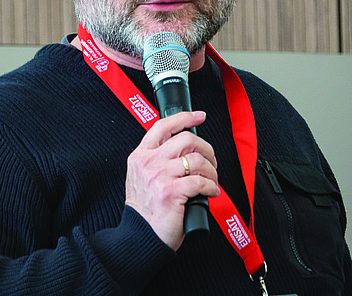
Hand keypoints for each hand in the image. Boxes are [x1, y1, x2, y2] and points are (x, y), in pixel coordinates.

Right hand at [124, 111, 219, 249]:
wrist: (141, 235)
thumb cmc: (146, 210)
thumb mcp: (142, 177)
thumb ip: (157, 160)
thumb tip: (185, 150)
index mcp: (140, 156)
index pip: (162, 126)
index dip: (184, 118)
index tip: (199, 116)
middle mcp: (148, 163)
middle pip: (186, 140)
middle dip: (206, 149)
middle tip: (211, 161)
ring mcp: (159, 176)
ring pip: (196, 160)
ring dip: (211, 171)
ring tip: (211, 180)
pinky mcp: (171, 192)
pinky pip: (201, 181)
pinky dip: (211, 187)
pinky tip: (210, 192)